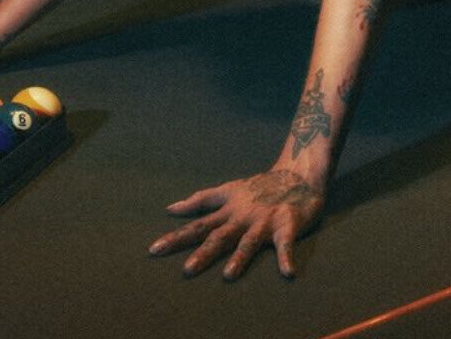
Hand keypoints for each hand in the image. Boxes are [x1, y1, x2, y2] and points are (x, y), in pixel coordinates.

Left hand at [148, 168, 324, 279]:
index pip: (198, 223)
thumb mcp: (228, 190)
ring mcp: (264, 220)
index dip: (177, 236)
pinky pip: (286, 244)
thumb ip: (201, 200)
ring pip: (249, 241)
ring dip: (240, 258)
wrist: (296, 175)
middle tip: (187, 270)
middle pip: (219, 235)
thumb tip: (170, 208)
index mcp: (228, 208)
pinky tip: (287, 273)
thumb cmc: (259, 187)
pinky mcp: (287, 224)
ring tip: (229, 275)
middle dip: (203, 253)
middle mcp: (242, 215)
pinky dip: (286, 258)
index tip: (155, 250)